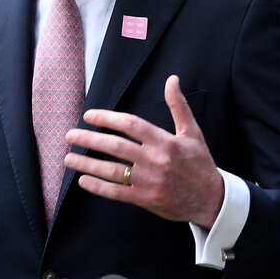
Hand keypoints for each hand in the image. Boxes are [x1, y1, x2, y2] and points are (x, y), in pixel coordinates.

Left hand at [65, 75, 223, 227]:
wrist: (211, 199)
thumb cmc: (200, 163)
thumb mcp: (192, 132)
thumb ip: (178, 105)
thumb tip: (172, 79)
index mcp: (165, 141)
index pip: (131, 124)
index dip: (108, 118)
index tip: (89, 116)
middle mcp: (155, 160)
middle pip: (116, 146)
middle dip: (89, 139)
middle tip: (70, 135)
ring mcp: (149, 181)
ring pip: (112, 170)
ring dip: (87, 163)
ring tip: (68, 157)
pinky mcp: (146, 199)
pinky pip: (117, 192)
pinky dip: (98, 187)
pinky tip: (83, 180)